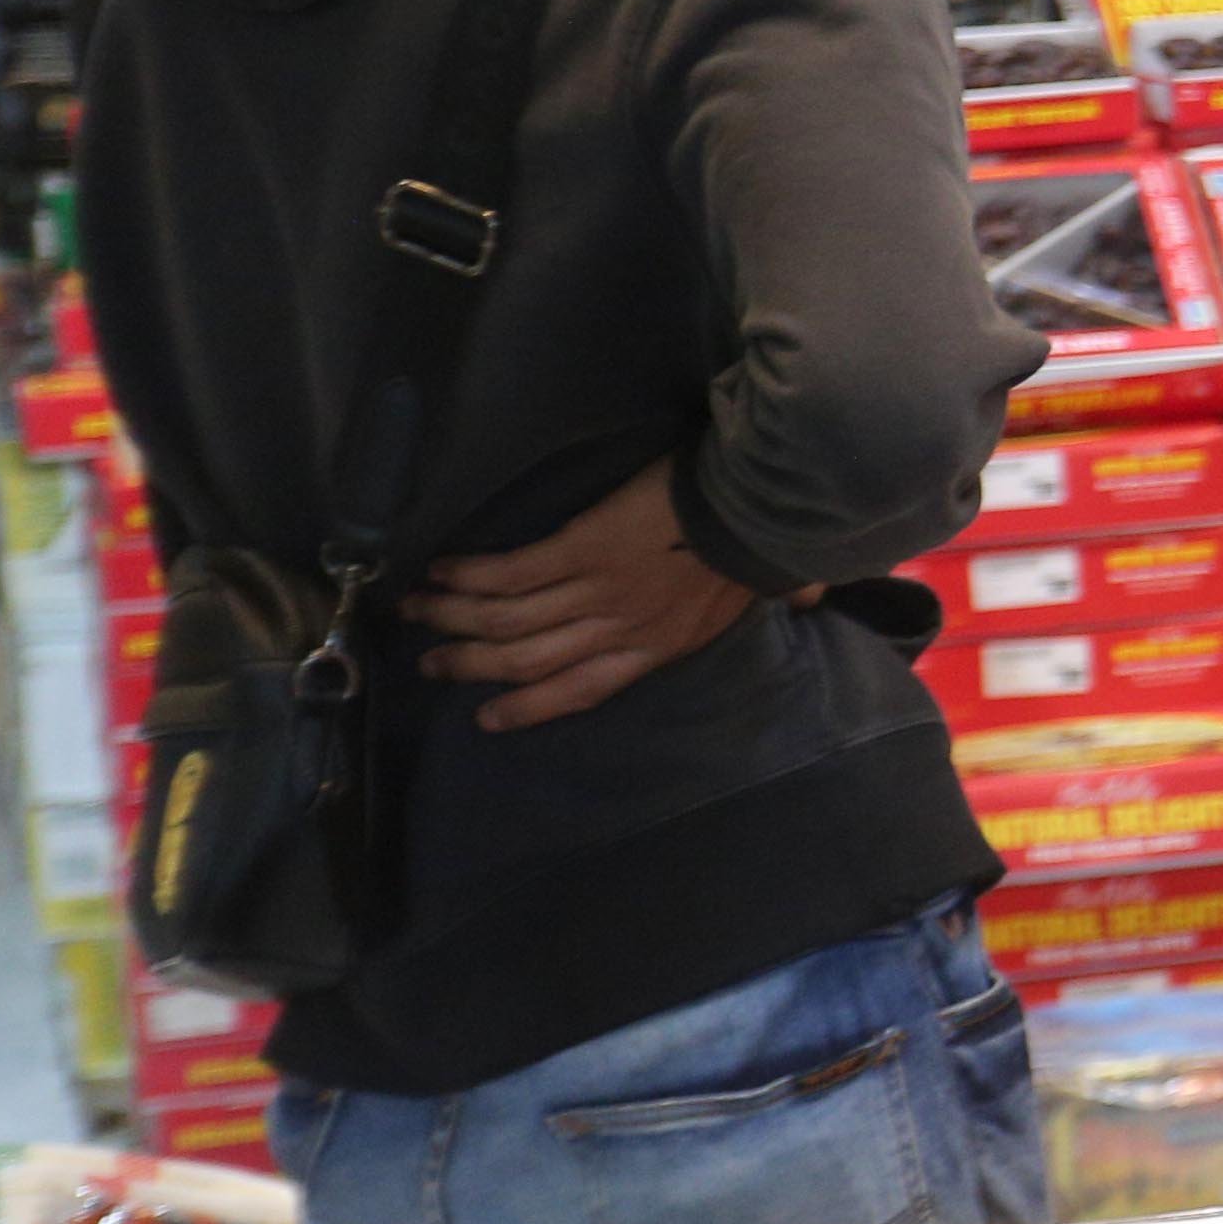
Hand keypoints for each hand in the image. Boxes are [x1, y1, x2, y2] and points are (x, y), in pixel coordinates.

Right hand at [407, 458, 770, 730]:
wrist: (758, 507)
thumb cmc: (770, 542)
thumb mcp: (779, 587)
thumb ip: (786, 600)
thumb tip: (808, 597)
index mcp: (662, 646)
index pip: (584, 689)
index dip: (532, 707)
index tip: (489, 716)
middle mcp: (621, 629)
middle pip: (530, 661)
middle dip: (473, 666)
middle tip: (430, 664)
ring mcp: (597, 591)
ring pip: (509, 620)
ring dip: (455, 618)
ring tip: (414, 613)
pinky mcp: (581, 548)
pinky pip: (513, 572)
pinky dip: (471, 575)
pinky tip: (439, 571)